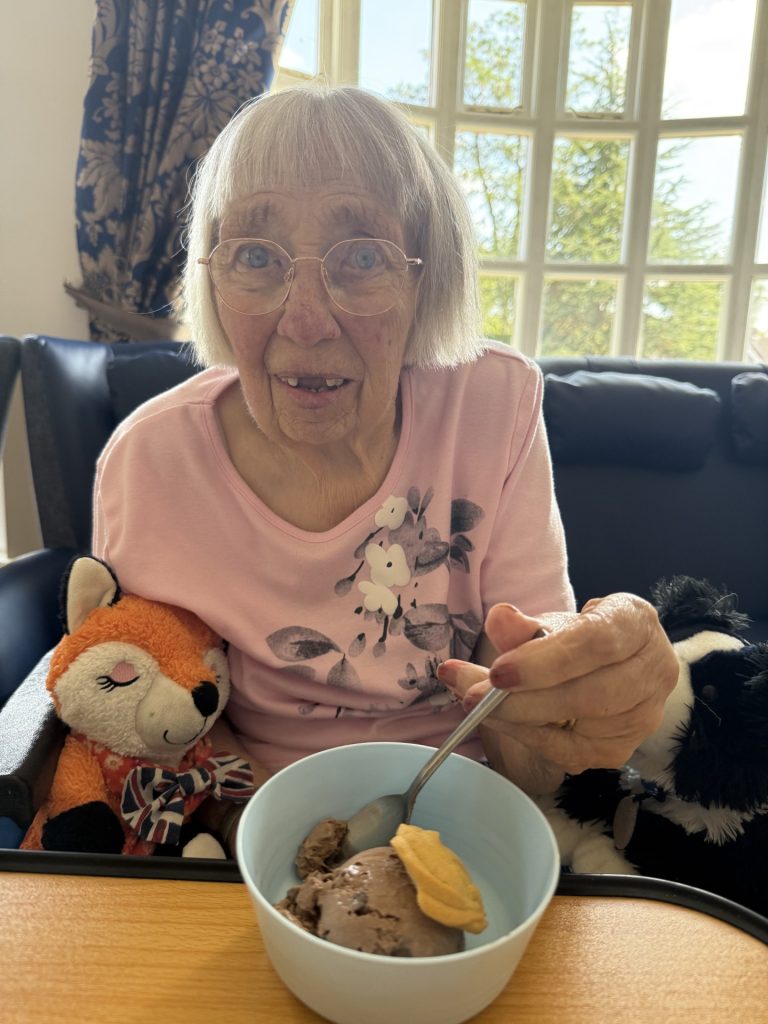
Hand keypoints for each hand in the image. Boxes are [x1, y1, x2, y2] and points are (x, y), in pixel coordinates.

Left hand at [437, 594, 677, 777]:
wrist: (610, 664)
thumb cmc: (579, 637)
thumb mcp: (554, 621)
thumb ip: (526, 626)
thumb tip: (499, 618)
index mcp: (637, 624)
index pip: (595, 643)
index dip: (545, 660)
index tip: (498, 670)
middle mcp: (653, 672)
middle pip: (589, 695)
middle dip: (524, 699)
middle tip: (472, 696)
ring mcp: (642, 716)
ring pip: (579, 728)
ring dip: (519, 720)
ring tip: (477, 706)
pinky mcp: (620, 749)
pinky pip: (569, 752)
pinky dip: (528, 737)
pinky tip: (500, 721)